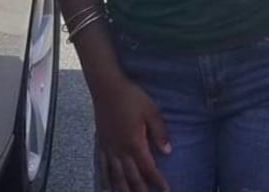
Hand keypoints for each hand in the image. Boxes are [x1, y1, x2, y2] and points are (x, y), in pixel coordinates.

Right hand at [93, 77, 170, 191]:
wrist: (107, 87)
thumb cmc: (131, 97)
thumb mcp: (151, 111)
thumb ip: (159, 132)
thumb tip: (168, 151)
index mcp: (135, 142)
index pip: (148, 168)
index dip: (157, 181)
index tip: (165, 191)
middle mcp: (120, 150)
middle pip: (131, 177)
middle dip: (141, 191)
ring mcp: (109, 148)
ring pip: (115, 176)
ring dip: (123, 190)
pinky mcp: (100, 143)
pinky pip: (102, 166)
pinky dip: (105, 179)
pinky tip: (107, 186)